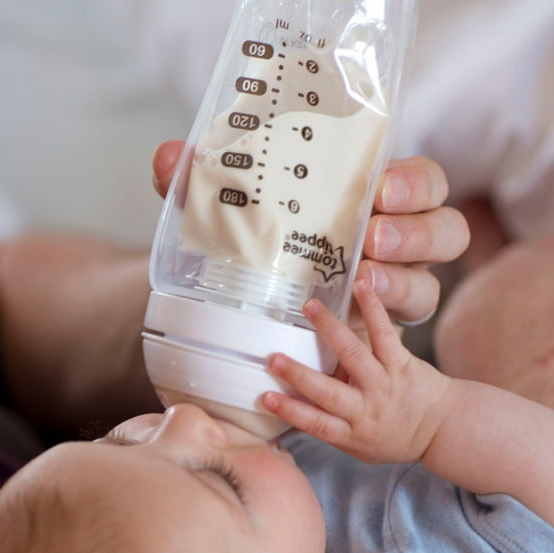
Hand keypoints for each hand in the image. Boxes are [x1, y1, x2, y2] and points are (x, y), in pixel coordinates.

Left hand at [152, 144, 469, 329]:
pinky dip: (375, 330)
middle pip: (445, 230)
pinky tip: (343, 329)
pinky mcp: (372, 333)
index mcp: (370, 202)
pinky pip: (395, 335)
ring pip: (429, 284)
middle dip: (417, 230)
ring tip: (363, 282)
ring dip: (403, 282)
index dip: (414, 182)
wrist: (239, 312)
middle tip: (372, 236)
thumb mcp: (224, 214)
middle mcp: (393, 244)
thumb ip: (197, 184)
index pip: (421, 181)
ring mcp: (388, 291)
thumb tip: (167, 157)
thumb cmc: (249, 249)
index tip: (379, 187)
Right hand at [262, 279, 451, 464]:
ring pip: (353, 354)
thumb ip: (327, 429)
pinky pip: (385, 333)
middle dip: (298, 374)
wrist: (442, 428)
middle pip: (328, 392)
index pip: (316, 423)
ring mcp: (384, 383)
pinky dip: (373, 308)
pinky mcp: (401, 361)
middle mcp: (366, 408)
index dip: (289, 410)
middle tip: (272, 357)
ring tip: (308, 307)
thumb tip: (286, 414)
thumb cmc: (392, 438)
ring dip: (328, 329)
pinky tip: (360, 286)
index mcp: (352, 432)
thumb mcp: (357, 445)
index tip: (264, 397)